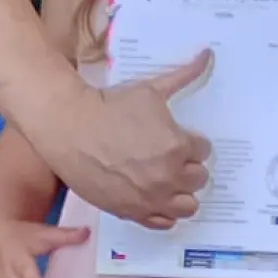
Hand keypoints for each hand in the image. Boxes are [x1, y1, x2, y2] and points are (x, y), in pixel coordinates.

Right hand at [51, 58, 210, 227]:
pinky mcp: (131, 211)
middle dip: (188, 166)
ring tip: (168, 179)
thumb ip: (185, 75)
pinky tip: (155, 196)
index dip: (191, 142)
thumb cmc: (108, 107)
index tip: (177, 138)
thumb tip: (208, 54)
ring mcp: (149, 198)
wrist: (69, 128)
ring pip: (187, 206)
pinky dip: (164, 212)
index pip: (204, 151)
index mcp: (177, 147)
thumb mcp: (151, 89)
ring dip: (182, 192)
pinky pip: (162, 222)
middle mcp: (167, 177)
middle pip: (199, 179)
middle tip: (172, 157)